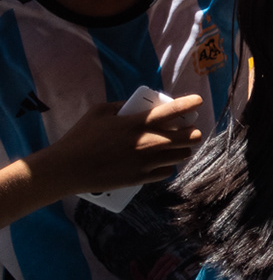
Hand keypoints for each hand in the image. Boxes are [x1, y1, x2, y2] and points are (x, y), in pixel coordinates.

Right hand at [38, 95, 204, 194]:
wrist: (67, 169)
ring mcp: (147, 162)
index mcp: (139, 122)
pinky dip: (167, 165)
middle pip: (189, 137)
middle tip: (187, 129)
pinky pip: (167, 171)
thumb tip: (135, 106)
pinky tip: (161, 161)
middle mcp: (149, 142)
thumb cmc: (80, 137)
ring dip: (182, 149)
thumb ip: (121, 106)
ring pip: (182, 155)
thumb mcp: (100, 111)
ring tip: (175, 145)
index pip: (174, 111)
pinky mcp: (142, 178)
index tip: (198, 101)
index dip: (190, 104)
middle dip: (192, 131)